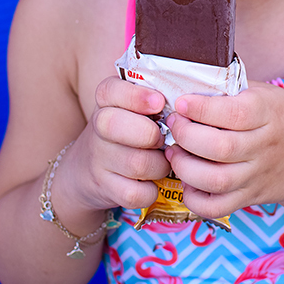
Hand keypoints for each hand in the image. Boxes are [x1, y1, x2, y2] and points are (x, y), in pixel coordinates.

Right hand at [61, 76, 171, 213]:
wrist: (87, 170)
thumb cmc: (129, 131)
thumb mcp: (135, 108)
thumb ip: (159, 97)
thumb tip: (195, 99)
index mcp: (108, 100)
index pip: (110, 90)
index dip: (135, 96)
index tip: (159, 102)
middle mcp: (98, 126)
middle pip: (115, 125)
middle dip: (150, 134)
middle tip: (164, 139)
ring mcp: (98, 158)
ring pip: (135, 163)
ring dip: (159, 165)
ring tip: (164, 161)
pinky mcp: (103, 187)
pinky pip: (134, 193)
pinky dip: (150, 191)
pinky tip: (152, 183)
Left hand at [164, 82, 283, 218]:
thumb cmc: (281, 119)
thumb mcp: (267, 94)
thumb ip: (233, 88)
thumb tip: (188, 81)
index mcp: (269, 113)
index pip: (235, 113)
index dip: (202, 108)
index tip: (181, 102)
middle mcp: (265, 146)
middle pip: (221, 147)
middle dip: (186, 136)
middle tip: (173, 125)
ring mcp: (257, 175)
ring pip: (216, 180)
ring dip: (185, 167)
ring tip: (174, 152)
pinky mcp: (249, 197)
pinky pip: (217, 206)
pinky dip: (195, 198)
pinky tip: (187, 182)